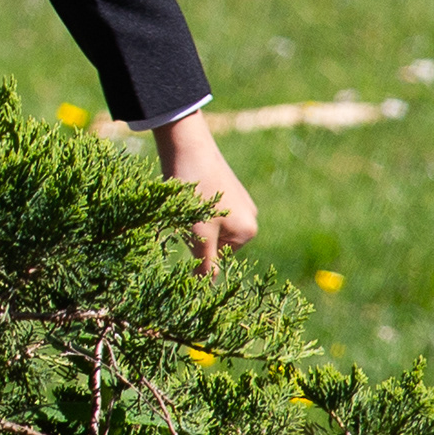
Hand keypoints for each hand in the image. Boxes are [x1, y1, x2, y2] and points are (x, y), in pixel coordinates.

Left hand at [151, 114, 259, 272]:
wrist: (186, 144)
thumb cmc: (195, 191)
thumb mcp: (198, 233)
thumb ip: (207, 263)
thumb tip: (209, 289)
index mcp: (248, 232)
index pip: (217, 256)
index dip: (196, 245)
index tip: (187, 226)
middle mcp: (249, 217)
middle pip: (212, 240)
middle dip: (194, 231)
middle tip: (184, 210)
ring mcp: (239, 200)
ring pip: (207, 223)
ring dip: (191, 216)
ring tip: (184, 197)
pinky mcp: (226, 185)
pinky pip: (207, 206)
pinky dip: (193, 202)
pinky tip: (186, 186)